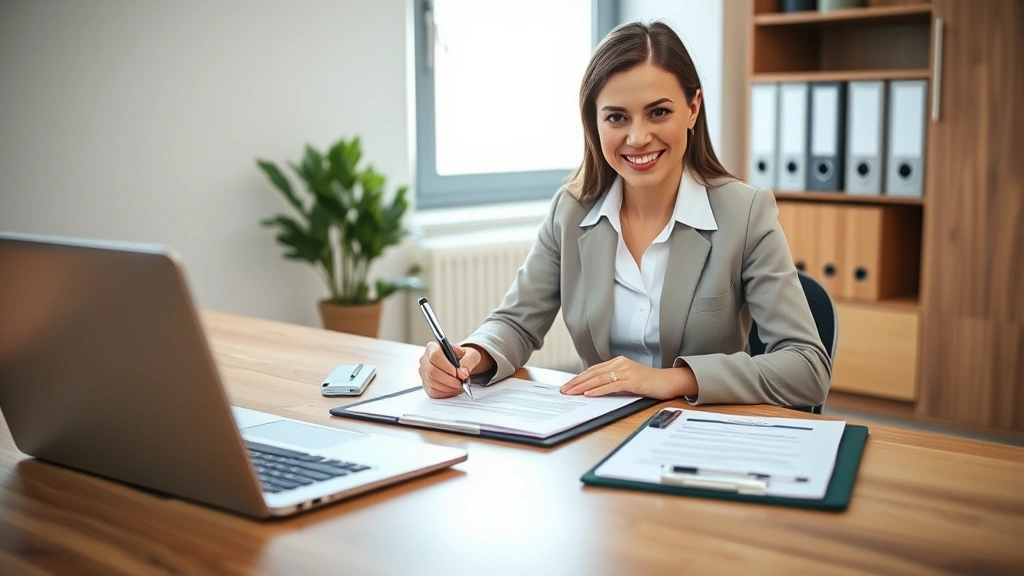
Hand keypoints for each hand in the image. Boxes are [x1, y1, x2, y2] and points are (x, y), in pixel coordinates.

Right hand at [418, 342, 480, 398]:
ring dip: (449, 387)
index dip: (446, 366)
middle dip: (449, 380)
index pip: (434, 355)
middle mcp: (425, 359)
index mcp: (433, 347)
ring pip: (432, 383)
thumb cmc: (463, 358)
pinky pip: (433, 392)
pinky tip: (453, 389)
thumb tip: (463, 373)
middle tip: (461, 382)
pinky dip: (446, 393)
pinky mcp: (426, 385)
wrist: (461, 365)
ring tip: (459, 385)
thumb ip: (468, 361)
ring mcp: (424, 373)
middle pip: (432, 371)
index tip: (458, 372)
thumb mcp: (471, 355)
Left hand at [560, 356, 697, 399]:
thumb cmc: (650, 382)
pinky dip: (599, 390)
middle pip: (593, 373)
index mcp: (618, 363)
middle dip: (576, 383)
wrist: (669, 381)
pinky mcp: (633, 381)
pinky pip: (612, 386)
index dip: (579, 378)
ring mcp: (627, 371)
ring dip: (583, 387)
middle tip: (564, 390)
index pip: (593, 370)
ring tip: (571, 393)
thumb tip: (595, 390)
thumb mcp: (628, 380)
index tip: (567, 386)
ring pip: (599, 379)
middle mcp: (620, 364)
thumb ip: (614, 381)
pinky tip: (589, 394)